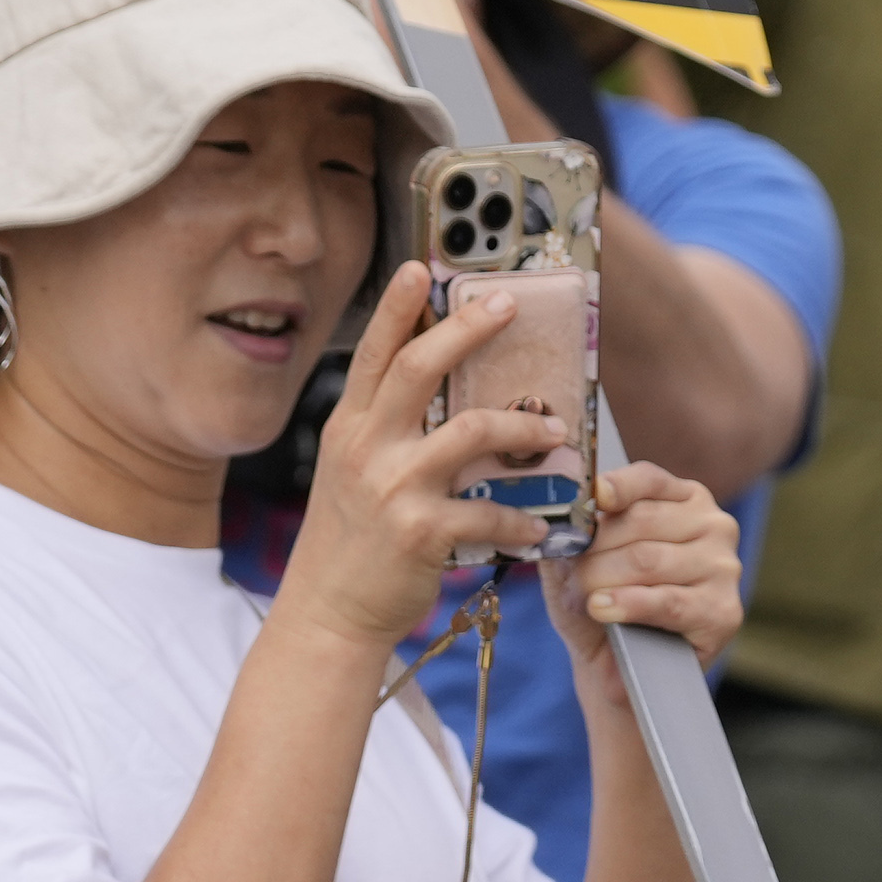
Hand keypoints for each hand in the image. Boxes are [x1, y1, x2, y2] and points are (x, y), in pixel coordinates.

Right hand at [279, 261, 572, 650]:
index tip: (418, 268)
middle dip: (468, 329)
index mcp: (349, 428)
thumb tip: (440, 383)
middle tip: (509, 305)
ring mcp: (393, 487)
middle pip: (421, 368)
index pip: (374, 354)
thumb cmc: (350, 539)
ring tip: (554, 434)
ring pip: (471, 430)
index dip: (396, 308)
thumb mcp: (351, 471)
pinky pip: (490, 509)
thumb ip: (385, 428)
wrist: (327, 614)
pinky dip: (522, 518)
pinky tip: (538, 526)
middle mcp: (366, 448)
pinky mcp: (421, 530)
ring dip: (524, 428)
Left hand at [546, 460, 743, 676]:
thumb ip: (574, 532)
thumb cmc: (603, 605)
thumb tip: (557, 513)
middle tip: (570, 572)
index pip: (648, 479)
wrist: (619, 670)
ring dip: (602, 580)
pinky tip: (603, 608)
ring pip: (650, 560)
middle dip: (595, 548)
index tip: (594, 495)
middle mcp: (713, 525)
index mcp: (684, 500)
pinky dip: (628, 605)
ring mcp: (723, 567)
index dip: (618, 485)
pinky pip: (668, 602)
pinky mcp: (723, 611)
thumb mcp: (581, 561)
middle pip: (642, 520)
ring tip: (583, 599)